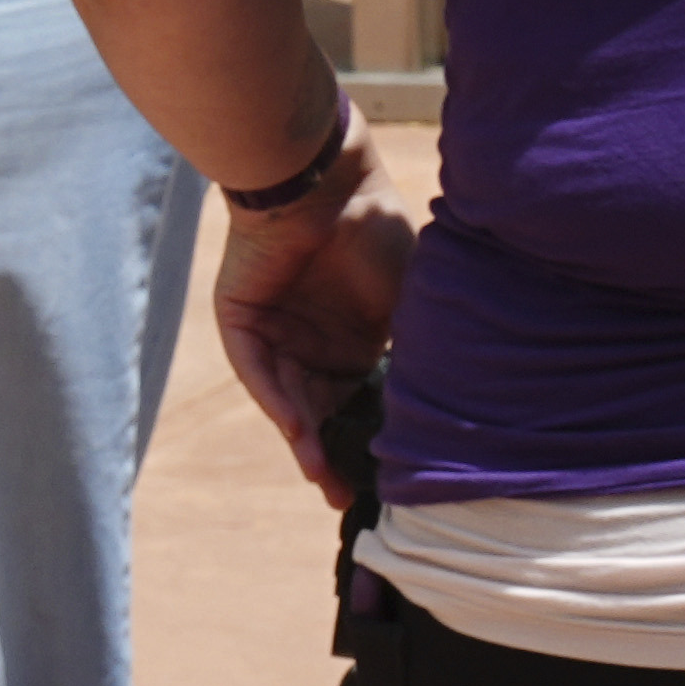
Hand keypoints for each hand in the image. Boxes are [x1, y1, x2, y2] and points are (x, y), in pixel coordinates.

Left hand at [213, 156, 417, 495]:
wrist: (330, 186)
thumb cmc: (376, 234)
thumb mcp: (408, 305)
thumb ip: (414, 352)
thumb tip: (443, 409)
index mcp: (354, 341)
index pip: (359, 402)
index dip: (370, 439)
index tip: (390, 480)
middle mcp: (314, 343)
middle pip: (321, 411)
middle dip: (335, 455)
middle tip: (349, 500)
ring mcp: (276, 333)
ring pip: (289, 399)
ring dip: (306, 440)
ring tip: (325, 479)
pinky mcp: (241, 320)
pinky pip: (257, 369)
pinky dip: (277, 399)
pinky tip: (298, 432)